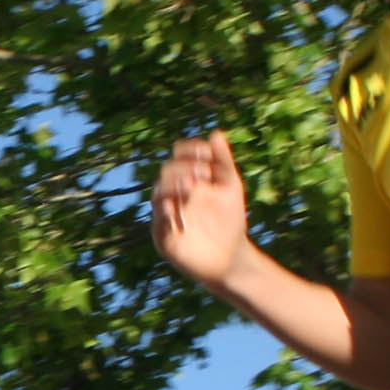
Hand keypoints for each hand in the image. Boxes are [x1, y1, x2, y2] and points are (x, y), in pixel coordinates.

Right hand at [151, 133, 251, 287]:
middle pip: (167, 171)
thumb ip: (223, 161)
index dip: (191, 150)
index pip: (180, 154)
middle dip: (184, 168)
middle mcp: (173, 193)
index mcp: (187, 177)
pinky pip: (158, 221)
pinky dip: (164, 212)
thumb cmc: (230, 220)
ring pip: (159, 192)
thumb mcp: (230, 187)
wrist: (231, 257)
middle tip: (205, 173)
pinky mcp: (164, 236)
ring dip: (173, 185)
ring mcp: (166, 214)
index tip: (208, 154)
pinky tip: (173, 206)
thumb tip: (216, 132)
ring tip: (191, 185)